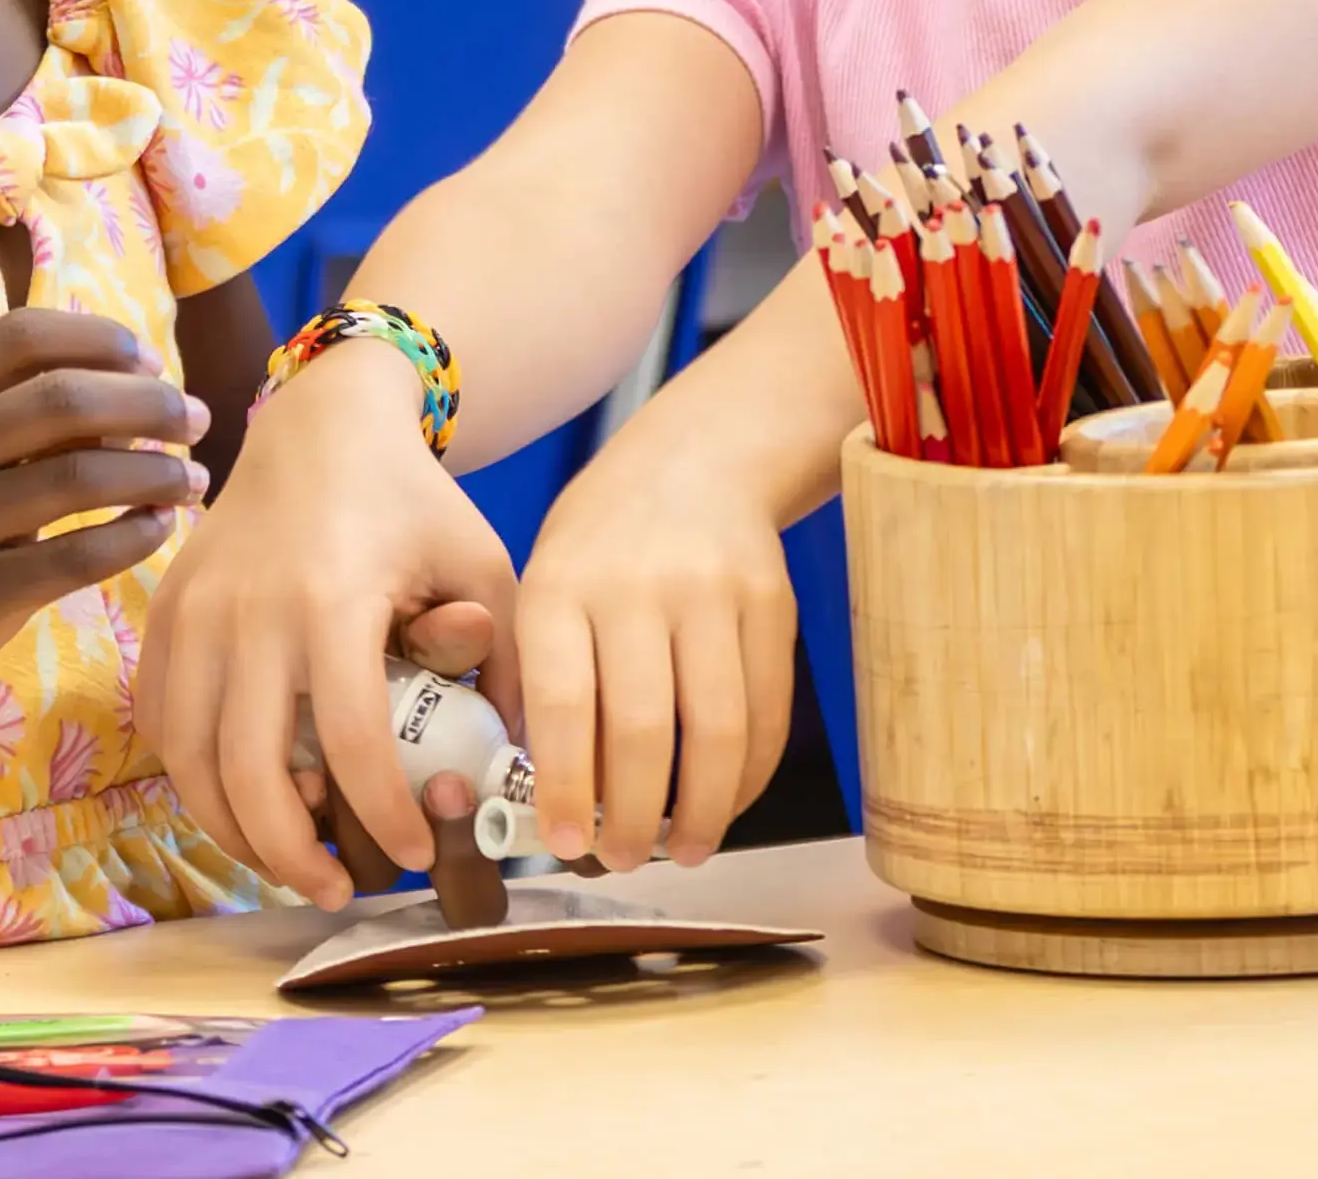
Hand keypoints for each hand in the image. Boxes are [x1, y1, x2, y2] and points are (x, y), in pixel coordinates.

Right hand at [0, 309, 207, 735]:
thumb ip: (10, 420)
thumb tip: (130, 392)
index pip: (23, 335)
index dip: (99, 338)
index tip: (150, 358)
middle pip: (63, 399)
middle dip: (149, 403)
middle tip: (195, 420)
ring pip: (75, 477)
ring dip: (154, 472)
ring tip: (191, 480)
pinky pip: (69, 560)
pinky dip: (130, 538)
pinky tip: (158, 531)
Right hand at [138, 337, 517, 907]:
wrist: (321, 424)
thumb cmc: (411, 501)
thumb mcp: (482, 563)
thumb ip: (510, 660)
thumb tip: (520, 763)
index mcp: (334, 598)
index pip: (353, 742)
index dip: (384, 817)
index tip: (414, 855)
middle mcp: (251, 609)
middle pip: (249, 771)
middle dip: (291, 855)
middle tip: (335, 890)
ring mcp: (195, 610)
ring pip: (188, 760)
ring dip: (233, 830)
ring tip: (286, 859)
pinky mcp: (164, 612)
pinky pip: (159, 721)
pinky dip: (189, 776)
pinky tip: (238, 799)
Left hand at [515, 399, 796, 873]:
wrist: (697, 457)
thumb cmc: (602, 540)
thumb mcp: (548, 582)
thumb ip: (545, 677)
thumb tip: (552, 796)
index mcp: (560, 583)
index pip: (561, 703)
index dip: (564, 786)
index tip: (561, 842)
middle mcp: (636, 585)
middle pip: (643, 731)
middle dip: (634, 818)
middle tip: (623, 860)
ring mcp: (712, 591)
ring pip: (717, 733)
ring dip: (702, 813)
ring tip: (684, 850)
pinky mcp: (772, 603)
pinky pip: (768, 713)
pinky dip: (749, 777)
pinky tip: (726, 800)